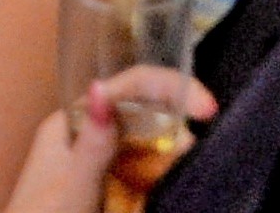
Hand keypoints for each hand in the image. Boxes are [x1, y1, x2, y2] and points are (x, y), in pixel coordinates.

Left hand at [5, 68, 215, 212]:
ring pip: (152, 145)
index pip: (125, 88)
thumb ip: (92, 147)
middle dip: (179, 125)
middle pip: (144, 114)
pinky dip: (166, 176)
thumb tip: (102, 87)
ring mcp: (102, 164)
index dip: (169, 87)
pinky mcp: (114, 190)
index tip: (209, 109)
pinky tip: (178, 183)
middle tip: (201, 150)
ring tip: (190, 170)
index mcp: (70, 124)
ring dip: (176, 154)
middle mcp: (87, 137)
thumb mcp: (73, 192)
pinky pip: (148, 172)